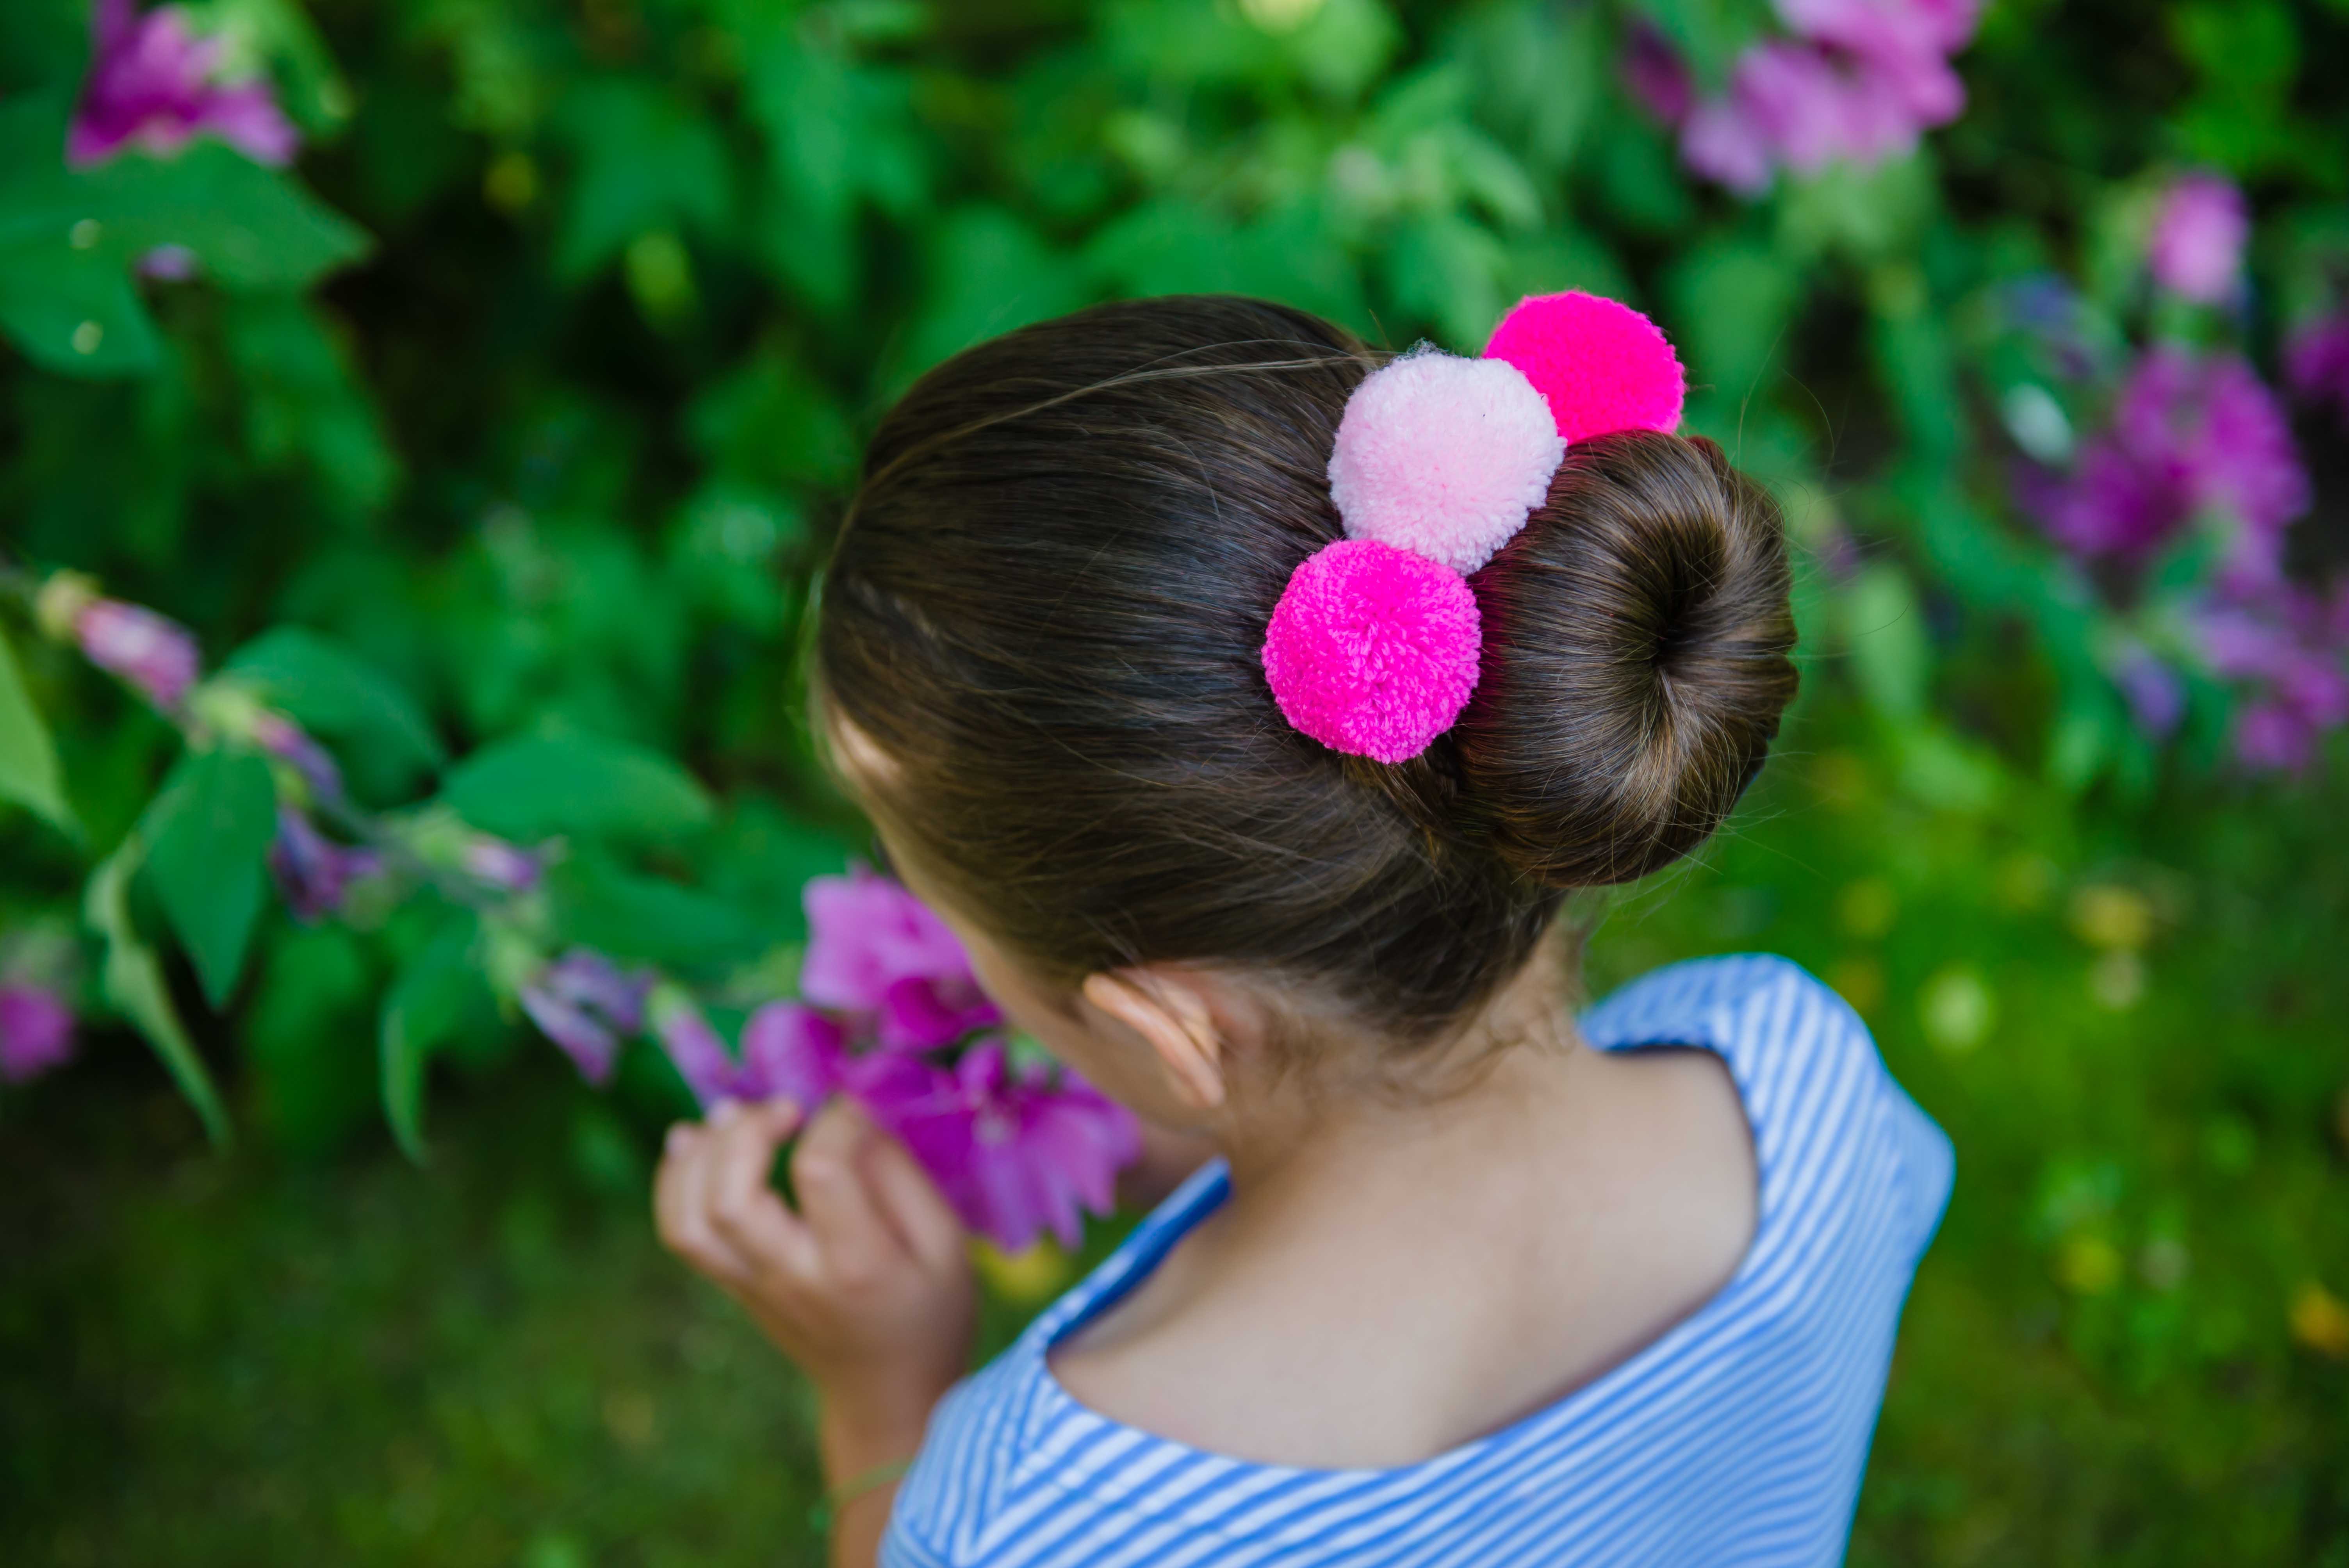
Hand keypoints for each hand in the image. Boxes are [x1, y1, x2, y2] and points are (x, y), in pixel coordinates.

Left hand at [655, 1095, 975, 1433]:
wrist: (888, 1395)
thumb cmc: (929, 1309)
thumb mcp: (944, 1242)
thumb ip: (898, 1174)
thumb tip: (848, 1112)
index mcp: (858, 1264)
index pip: (819, 1172)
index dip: (832, 1121)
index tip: (853, 1111)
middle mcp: (793, 1277)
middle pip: (731, 1200)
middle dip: (747, 1133)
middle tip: (786, 1108)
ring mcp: (754, 1286)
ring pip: (690, 1220)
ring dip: (698, 1155)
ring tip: (732, 1115)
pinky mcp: (734, 1287)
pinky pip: (682, 1234)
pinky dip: (674, 1181)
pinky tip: (693, 1141)